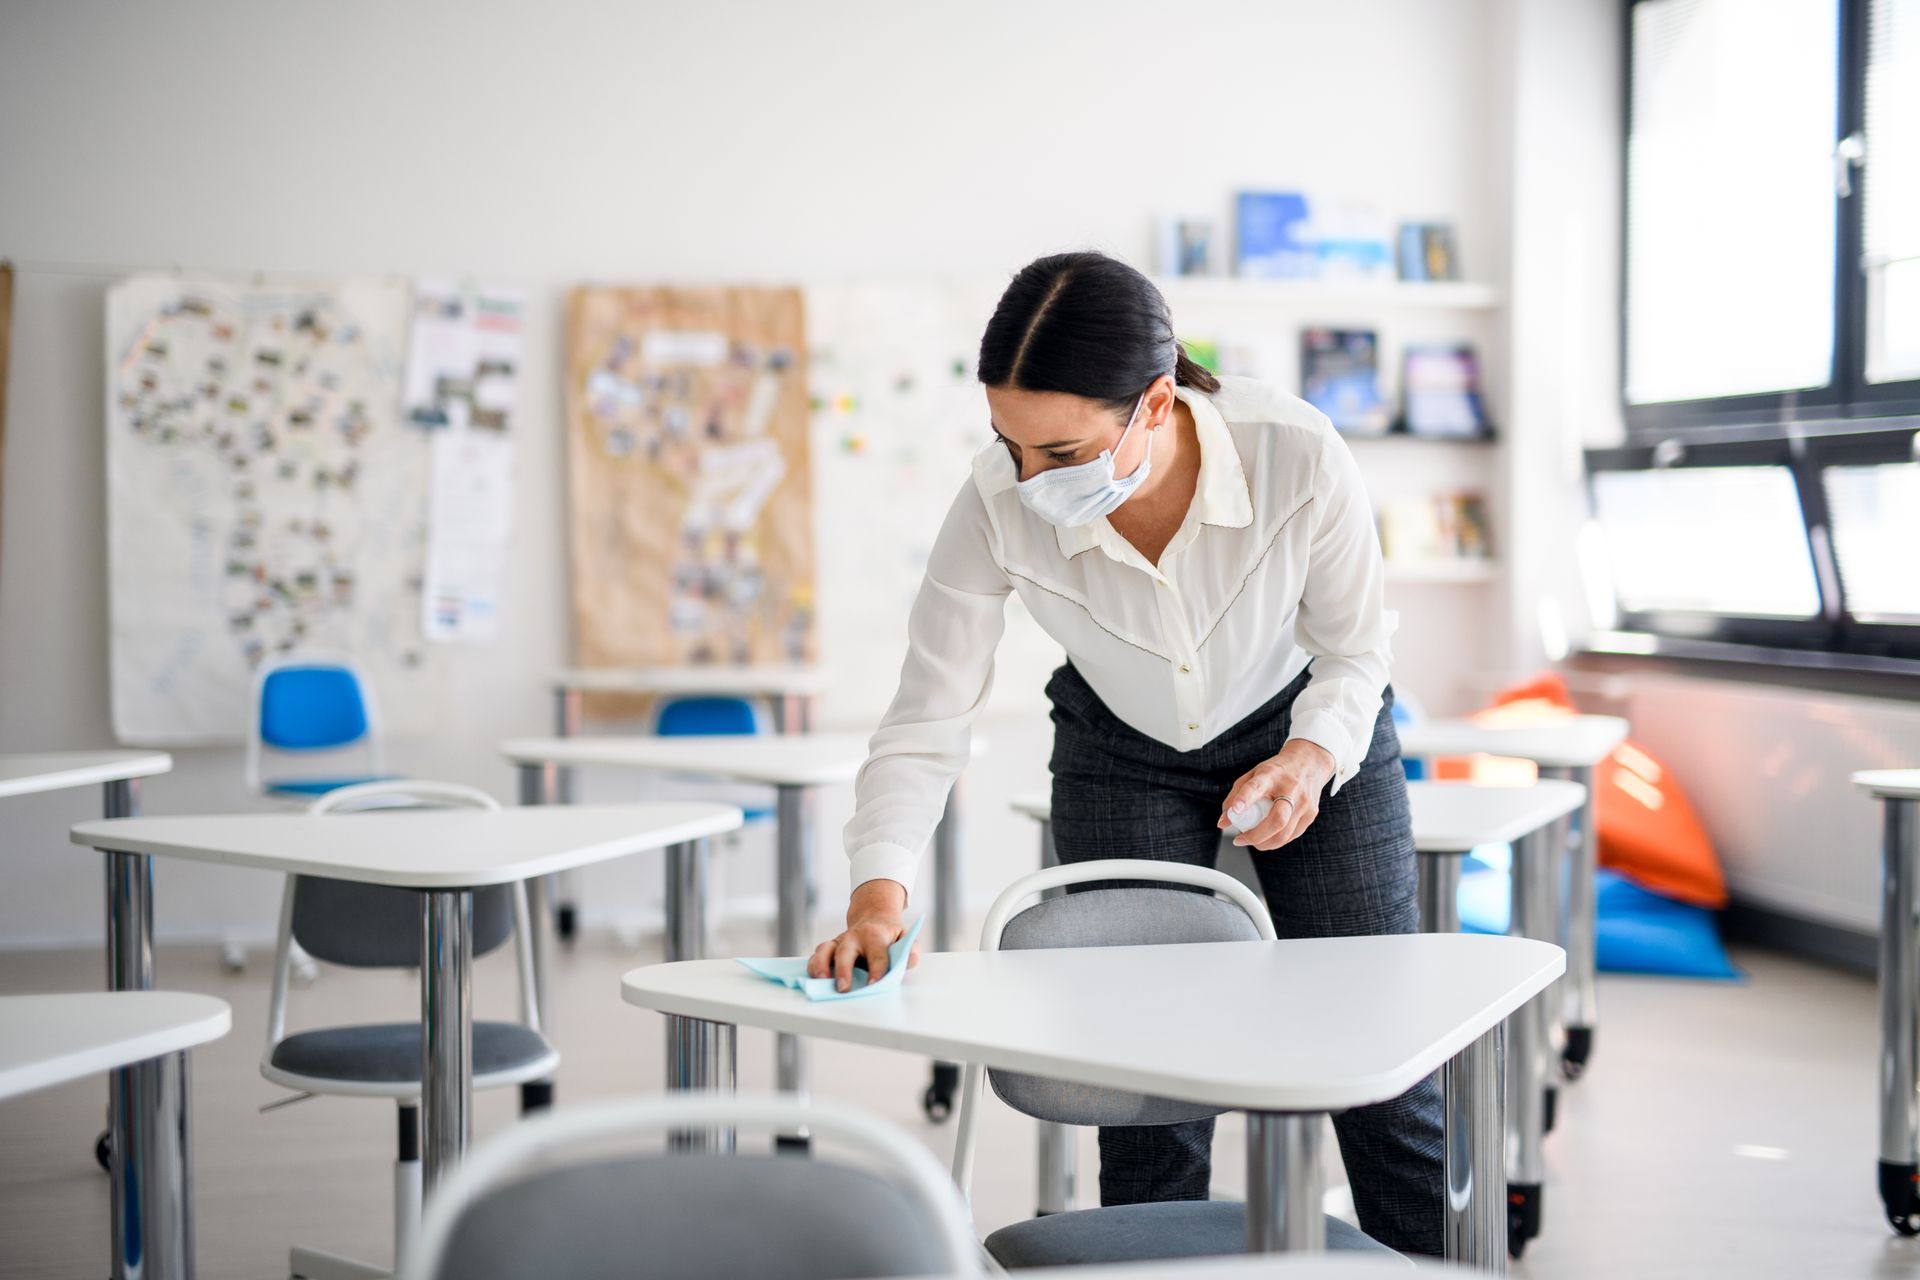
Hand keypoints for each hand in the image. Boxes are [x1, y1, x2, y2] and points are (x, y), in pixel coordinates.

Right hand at [807, 879, 920, 991]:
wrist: (873, 915)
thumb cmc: (889, 933)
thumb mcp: (905, 936)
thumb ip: (910, 949)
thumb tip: (909, 961)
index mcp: (875, 935)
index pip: (877, 955)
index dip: (876, 970)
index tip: (874, 984)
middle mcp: (854, 937)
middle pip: (845, 952)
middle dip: (843, 970)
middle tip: (843, 988)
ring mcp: (840, 941)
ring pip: (825, 950)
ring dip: (820, 966)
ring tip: (820, 981)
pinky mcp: (830, 947)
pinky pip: (817, 954)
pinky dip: (813, 965)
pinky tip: (814, 978)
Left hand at [1217, 739, 1336, 851]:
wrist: (1310, 763)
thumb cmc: (1276, 772)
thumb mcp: (1253, 775)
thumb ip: (1235, 796)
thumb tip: (1223, 823)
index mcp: (1271, 775)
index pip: (1257, 787)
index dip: (1244, 800)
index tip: (1235, 811)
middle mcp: (1290, 788)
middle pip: (1276, 819)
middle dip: (1256, 836)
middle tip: (1240, 840)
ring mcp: (1304, 802)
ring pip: (1285, 833)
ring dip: (1264, 843)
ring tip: (1251, 841)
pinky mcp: (1311, 813)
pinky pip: (1292, 835)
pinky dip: (1276, 841)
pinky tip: (1268, 838)